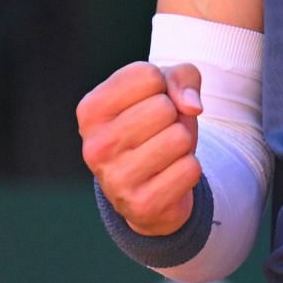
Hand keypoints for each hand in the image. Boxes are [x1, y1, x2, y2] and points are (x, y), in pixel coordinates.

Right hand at [77, 60, 204, 235]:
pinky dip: (189, 169)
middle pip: (164, 108)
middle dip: (174, 116)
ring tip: (165, 153)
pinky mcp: (141, 205)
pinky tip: (169, 175)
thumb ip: (183, 77)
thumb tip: (192, 106)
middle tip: (159, 132)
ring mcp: (115, 179)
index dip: (162, 86)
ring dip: (183, 143)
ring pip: (180, 138)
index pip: (147, 77)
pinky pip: (190, 169)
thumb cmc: (154, 124)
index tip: (150, 103)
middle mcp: (94, 146)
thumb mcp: (164, 88)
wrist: (150, 183)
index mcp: (90, 110)